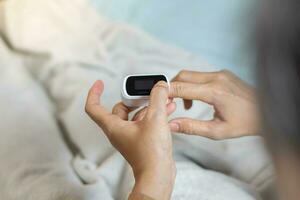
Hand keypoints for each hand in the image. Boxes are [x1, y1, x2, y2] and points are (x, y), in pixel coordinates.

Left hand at [85, 80, 175, 199]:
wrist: (158, 174)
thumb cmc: (151, 153)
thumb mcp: (155, 119)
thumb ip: (157, 98)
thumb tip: (159, 86)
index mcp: (113, 126)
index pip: (93, 107)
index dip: (94, 93)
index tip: (100, 83)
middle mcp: (119, 131)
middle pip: (120, 107)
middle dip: (134, 97)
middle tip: (146, 91)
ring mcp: (130, 136)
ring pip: (136, 115)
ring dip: (149, 106)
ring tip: (164, 99)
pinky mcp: (142, 140)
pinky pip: (145, 122)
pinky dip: (154, 114)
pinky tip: (168, 110)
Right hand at [169, 70, 260, 139]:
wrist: (267, 111)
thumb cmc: (245, 123)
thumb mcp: (217, 131)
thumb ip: (192, 127)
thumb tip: (171, 125)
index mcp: (214, 92)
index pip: (181, 87)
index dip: (165, 92)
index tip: (155, 98)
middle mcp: (217, 78)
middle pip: (183, 75)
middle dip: (172, 87)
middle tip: (169, 102)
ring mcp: (220, 73)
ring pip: (191, 74)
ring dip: (183, 86)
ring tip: (186, 105)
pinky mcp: (223, 73)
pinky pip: (201, 76)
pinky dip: (193, 85)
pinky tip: (197, 98)